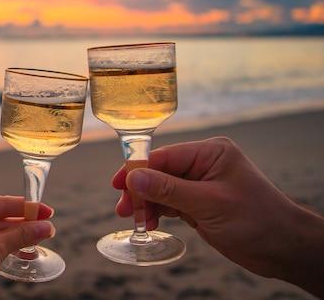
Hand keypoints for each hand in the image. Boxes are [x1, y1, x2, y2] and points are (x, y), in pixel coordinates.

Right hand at [112, 137, 323, 296]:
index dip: (139, 169)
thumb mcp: (209, 203)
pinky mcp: (199, 204)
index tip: (118, 184)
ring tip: (133, 219)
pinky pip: (170, 203)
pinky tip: (149, 222)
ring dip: (147, 203)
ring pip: (162, 189)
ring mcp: (200, 184)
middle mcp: (203, 164)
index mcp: (210, 152)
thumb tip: (134, 177)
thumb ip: (169, 190)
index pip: (165, 156)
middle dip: (140, 190)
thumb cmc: (256, 219)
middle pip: (160, 172)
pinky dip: (158, 212)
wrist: (283, 248)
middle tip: (123, 208)